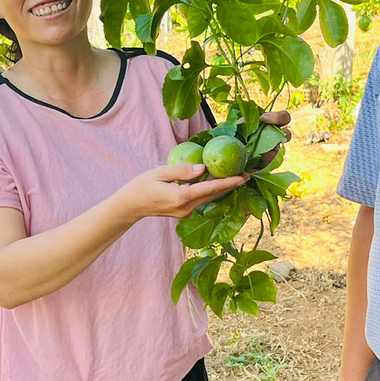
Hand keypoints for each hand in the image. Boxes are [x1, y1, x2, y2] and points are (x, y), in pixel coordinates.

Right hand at [120, 163, 247, 221]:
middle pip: (214, 195)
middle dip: (232, 185)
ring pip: (210, 199)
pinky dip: (212, 191)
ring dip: (224, 188)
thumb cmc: (141, 186)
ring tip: (239, 177)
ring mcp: (186, 212)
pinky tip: (220, 183)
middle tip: (248, 174)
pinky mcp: (184, 212)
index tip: (243, 177)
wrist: (130, 206)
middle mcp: (186, 208)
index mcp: (181, 197)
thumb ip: (182, 171)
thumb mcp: (159, 173)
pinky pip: (203, 200)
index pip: (209, 188)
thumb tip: (203, 168)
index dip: (228, 182)